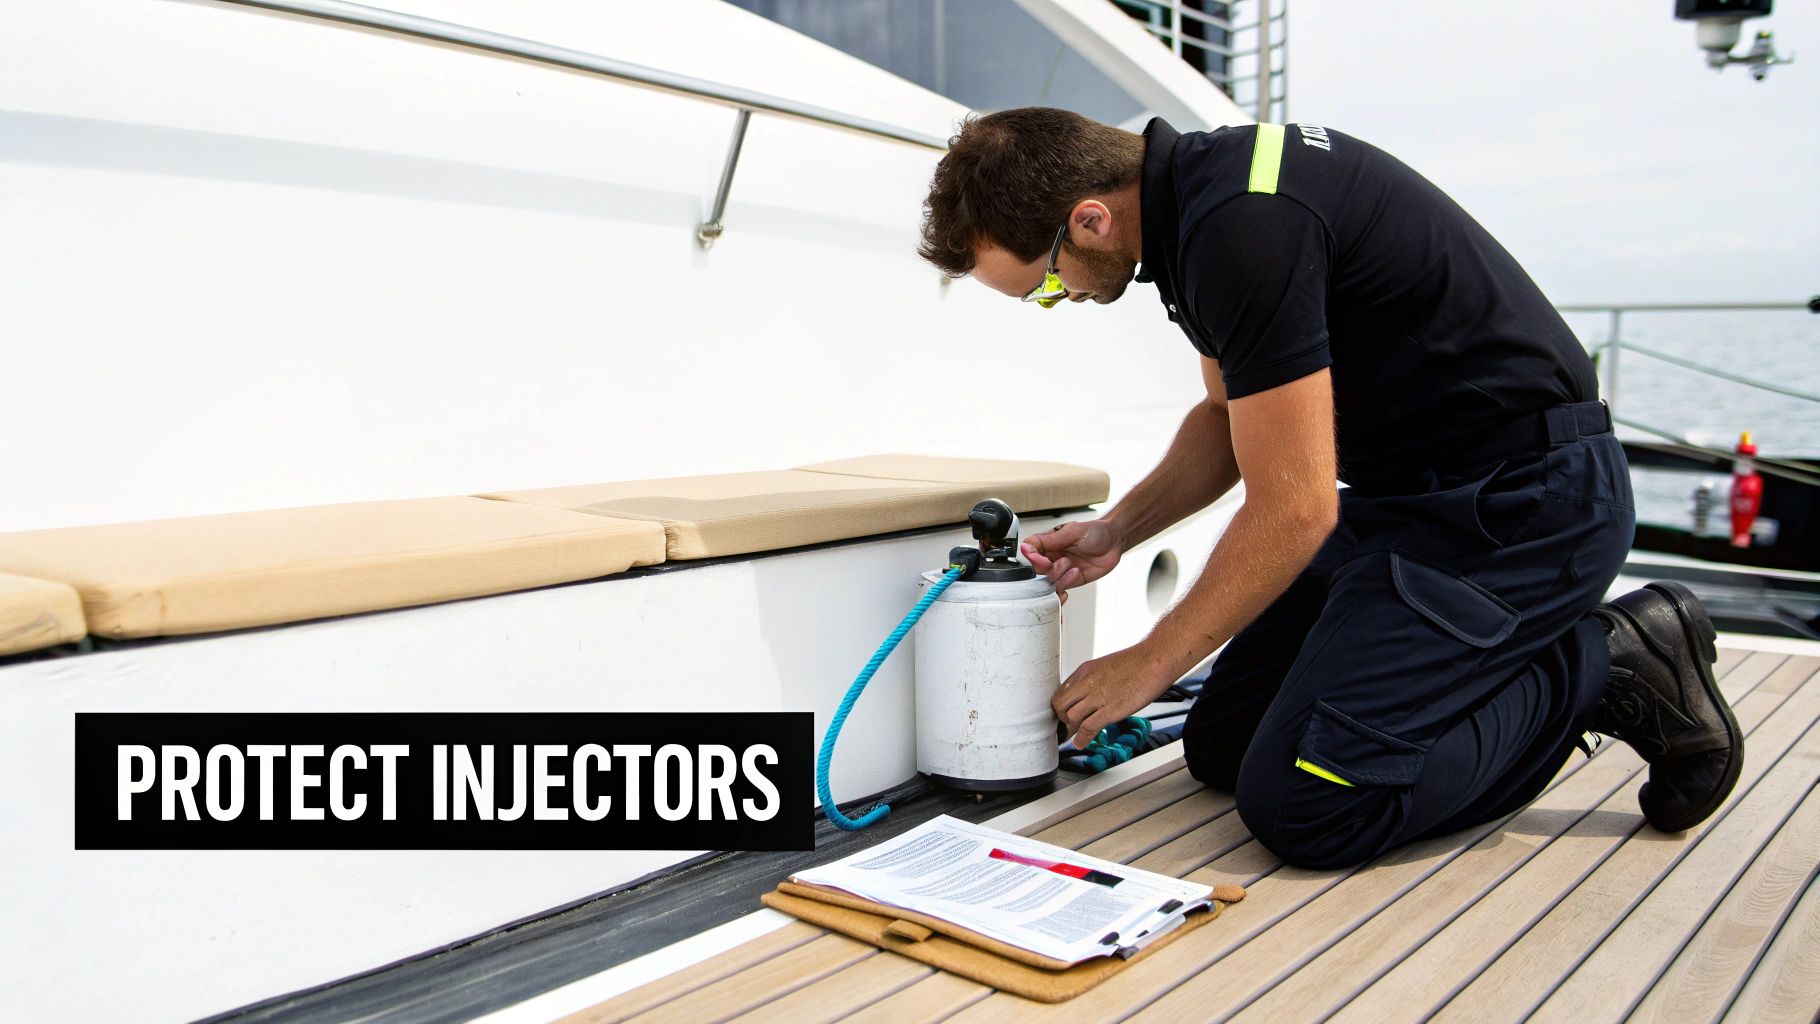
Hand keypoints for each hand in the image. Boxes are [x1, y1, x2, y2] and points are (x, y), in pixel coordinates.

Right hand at [1021, 518, 1124, 603]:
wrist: (1114, 542)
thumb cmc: (1095, 532)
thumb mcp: (1071, 532)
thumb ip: (1048, 540)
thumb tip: (1026, 546)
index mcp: (1048, 542)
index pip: (1029, 551)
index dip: (1032, 557)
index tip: (1041, 559)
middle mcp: (1052, 557)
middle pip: (1036, 569)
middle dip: (1048, 569)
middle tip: (1062, 561)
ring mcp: (1061, 570)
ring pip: (1048, 581)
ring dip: (1059, 576)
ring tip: (1073, 565)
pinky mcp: (1070, 580)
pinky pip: (1061, 588)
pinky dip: (1067, 583)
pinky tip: (1076, 573)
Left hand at [1053, 642, 1178, 749]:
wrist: (1155, 660)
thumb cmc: (1137, 662)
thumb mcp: (1106, 666)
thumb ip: (1094, 680)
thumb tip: (1089, 694)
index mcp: (1085, 670)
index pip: (1061, 692)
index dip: (1061, 707)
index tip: (1064, 714)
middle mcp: (1087, 682)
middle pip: (1060, 705)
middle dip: (1062, 718)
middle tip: (1068, 726)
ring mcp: (1098, 696)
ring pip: (1071, 717)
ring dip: (1072, 728)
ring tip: (1077, 734)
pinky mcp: (1110, 710)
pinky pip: (1088, 728)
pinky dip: (1082, 739)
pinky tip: (1081, 743)